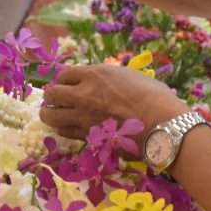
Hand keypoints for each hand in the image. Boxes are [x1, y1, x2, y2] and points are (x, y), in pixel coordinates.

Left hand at [40, 64, 187, 141]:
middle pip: (52, 94)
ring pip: (51, 116)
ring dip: (49, 114)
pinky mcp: (87, 136)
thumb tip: (104, 84)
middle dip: (51, 97)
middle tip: (55, 101)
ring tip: (52, 115)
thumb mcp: (129, 76)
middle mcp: (83, 93)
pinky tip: (65, 128)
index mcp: (95, 74)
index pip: (65, 74)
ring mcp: (83, 116)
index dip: (63, 80)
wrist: (161, 124)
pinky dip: (61, 129)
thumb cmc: (154, 97)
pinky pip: (63, 132)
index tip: (66, 85)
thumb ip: (109, 80)